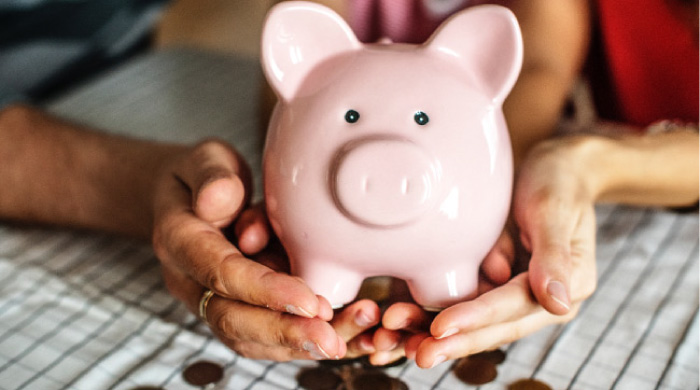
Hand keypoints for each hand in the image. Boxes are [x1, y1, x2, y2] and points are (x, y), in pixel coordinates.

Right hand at [151, 139, 342, 360]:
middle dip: (285, 333)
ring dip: (300, 345)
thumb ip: (212, 175)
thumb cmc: (203, 175)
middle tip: (331, 340)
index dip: (265, 291)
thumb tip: (221, 197)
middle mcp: (191, 281)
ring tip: (347, 340)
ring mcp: (212, 301)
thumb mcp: (204, 159)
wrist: (189, 197)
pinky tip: (345, 339)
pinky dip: (304, 342)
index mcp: (179, 241)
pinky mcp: (238, 309)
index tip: (308, 300)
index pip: (221, 273)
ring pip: (251, 338)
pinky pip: (267, 336)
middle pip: (232, 321)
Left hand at [383, 137, 599, 367]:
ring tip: (397, 344)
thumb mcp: (555, 210)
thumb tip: (558, 304)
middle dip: (452, 342)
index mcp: (564, 287)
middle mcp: (536, 299)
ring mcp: (509, 293)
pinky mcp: (487, 284)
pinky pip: (457, 304)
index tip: (441, 328)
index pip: (513, 306)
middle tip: (417, 354)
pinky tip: (399, 326)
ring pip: (470, 322)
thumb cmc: (557, 182)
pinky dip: (428, 314)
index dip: (476, 318)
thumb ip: (554, 257)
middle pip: (490, 326)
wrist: (549, 165)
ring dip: (433, 333)